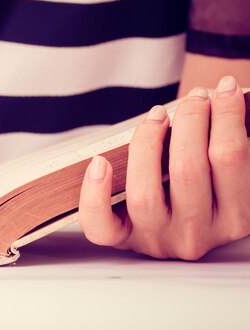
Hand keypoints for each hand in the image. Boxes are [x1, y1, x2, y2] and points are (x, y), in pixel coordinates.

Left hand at [79, 76, 249, 259]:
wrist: (171, 227)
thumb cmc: (198, 186)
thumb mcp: (221, 173)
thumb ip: (220, 144)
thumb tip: (220, 95)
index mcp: (233, 219)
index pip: (231, 159)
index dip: (226, 116)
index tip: (223, 89)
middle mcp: (195, 235)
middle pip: (188, 170)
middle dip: (190, 121)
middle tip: (194, 98)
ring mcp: (156, 239)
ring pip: (145, 192)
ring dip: (147, 143)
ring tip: (157, 116)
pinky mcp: (121, 240)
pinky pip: (100, 223)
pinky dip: (95, 191)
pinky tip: (100, 161)